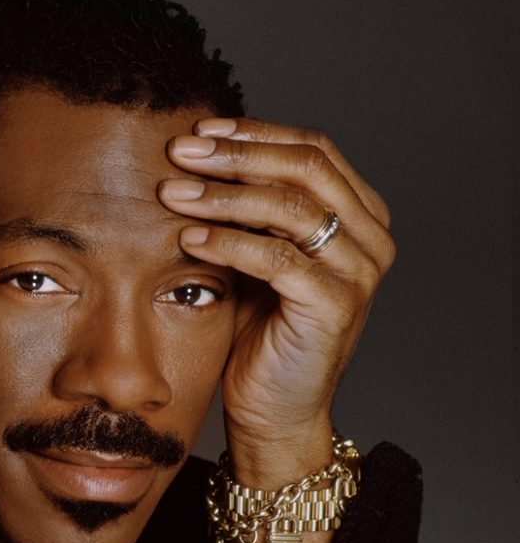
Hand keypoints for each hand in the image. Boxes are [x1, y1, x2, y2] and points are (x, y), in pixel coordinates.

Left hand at [157, 117, 393, 487]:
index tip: (199, 130)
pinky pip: (277, 259)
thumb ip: (250, 208)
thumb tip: (199, 151)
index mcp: (360, 214)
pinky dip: (229, 242)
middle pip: (305, 168)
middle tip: (179, 152)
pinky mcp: (335, 307)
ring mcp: (359, 272)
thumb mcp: (254, 255)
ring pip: (289, 208)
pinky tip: (188, 237)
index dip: (254, 133)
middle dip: (235, 154)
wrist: (273, 411)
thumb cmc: (258, 332)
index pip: (312, 149)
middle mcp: (371, 237)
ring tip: (171, 191)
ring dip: (223, 195)